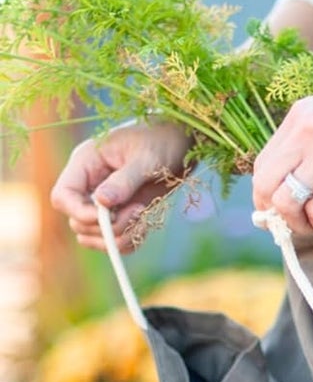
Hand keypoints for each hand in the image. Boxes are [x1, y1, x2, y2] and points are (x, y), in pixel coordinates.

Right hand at [51, 121, 191, 252]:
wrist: (180, 143)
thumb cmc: (162, 141)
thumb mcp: (146, 158)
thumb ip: (125, 181)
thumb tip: (102, 202)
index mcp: (85, 164)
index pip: (62, 197)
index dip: (80, 213)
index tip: (108, 216)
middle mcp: (90, 185)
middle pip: (78, 222)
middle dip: (107, 227)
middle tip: (139, 209)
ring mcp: (105, 202)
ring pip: (94, 235)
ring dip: (120, 236)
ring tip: (144, 214)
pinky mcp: (122, 213)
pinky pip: (115, 239)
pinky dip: (129, 240)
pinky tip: (146, 224)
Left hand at [251, 48, 312, 232]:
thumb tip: (307, 166)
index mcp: (300, 116)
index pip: (263, 163)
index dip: (264, 192)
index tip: (276, 207)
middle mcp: (306, 135)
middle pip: (266, 185)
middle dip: (274, 213)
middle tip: (292, 222)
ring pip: (287, 203)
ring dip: (298, 223)